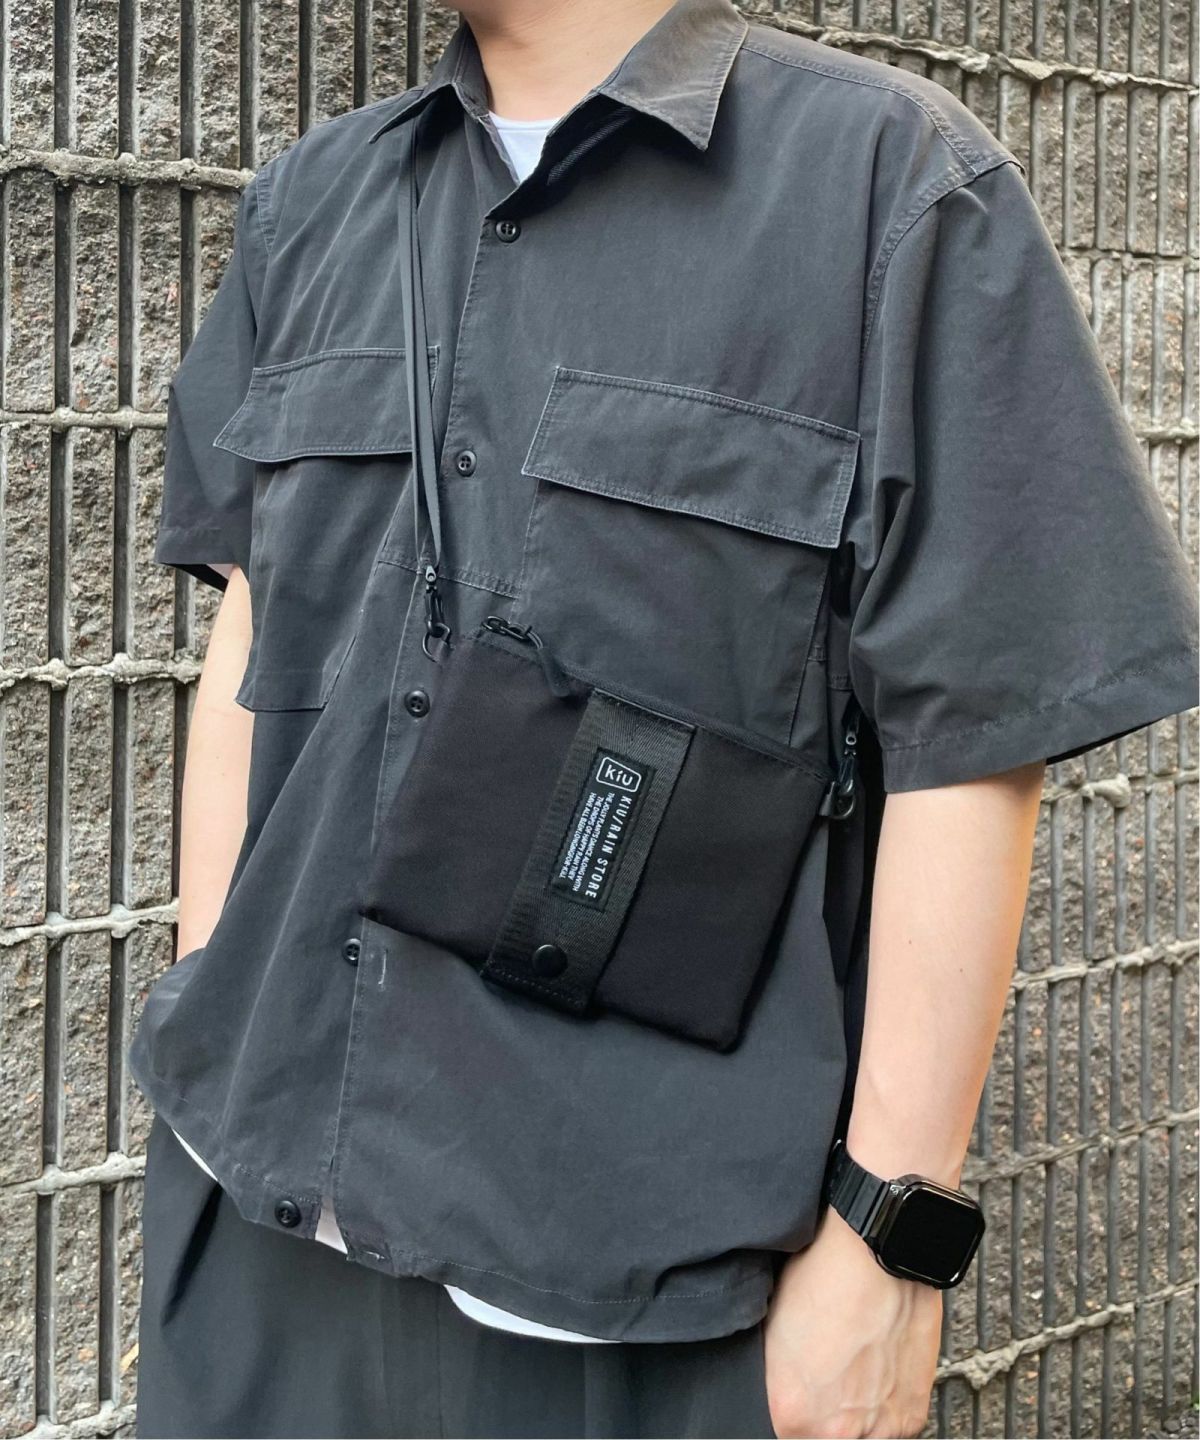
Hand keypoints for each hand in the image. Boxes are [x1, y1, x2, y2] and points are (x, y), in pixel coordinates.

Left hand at [763, 1205, 942, 1437]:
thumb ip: (774, 1377)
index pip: (781, 1430)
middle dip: (820, 1414)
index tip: (796, 1391)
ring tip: (852, 1369)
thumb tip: (781, 1388)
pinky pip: (891, 1424)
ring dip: (853, 1413)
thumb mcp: (772, 1327)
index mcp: (791, 1409)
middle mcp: (835, 1431)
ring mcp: (878, 1426)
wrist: (880, 1252)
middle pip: (822, 1437)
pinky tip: (875, 1366)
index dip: (788, 1407)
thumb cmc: (825, 1275)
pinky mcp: (911, 1414)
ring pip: (859, 1435)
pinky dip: (884, 1403)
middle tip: (825, 1376)